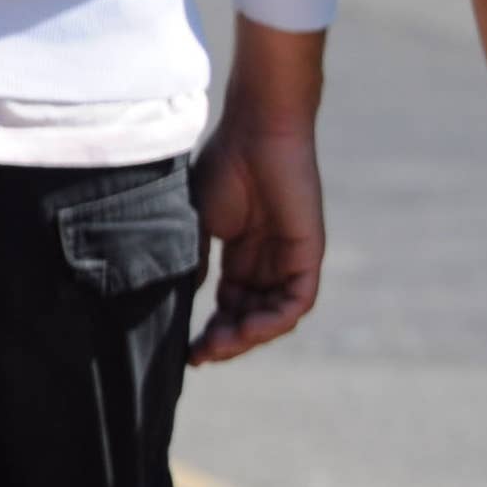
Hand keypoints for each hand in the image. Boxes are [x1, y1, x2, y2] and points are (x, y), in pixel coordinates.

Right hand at [193, 99, 326, 363]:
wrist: (257, 132)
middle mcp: (266, 261)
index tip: (187, 350)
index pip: (229, 303)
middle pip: (249, 314)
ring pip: (272, 315)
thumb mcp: (196, 223)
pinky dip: (273, 320)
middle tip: (200, 354)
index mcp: (240, 253)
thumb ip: (194, 262)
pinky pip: (296, 302)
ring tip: (220, 345)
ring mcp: (288, 260)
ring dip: (248, 336)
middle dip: (226, 339)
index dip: (210, 328)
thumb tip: (179, 302)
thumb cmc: (223, 166)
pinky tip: (247, 328)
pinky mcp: (308, 256)